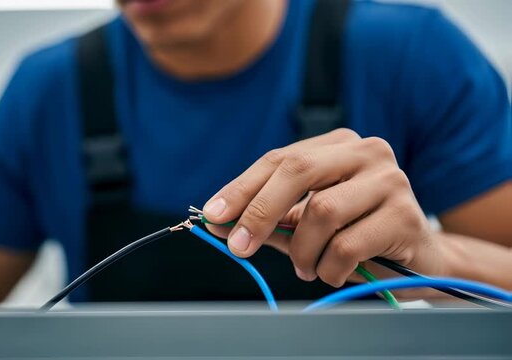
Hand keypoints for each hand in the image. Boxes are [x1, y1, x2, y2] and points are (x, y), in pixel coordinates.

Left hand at [202, 129, 443, 286]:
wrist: (417, 260)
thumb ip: (267, 219)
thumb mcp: (304, 223)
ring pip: (321, 212)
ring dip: (303, 251)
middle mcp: (367, 152)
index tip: (212, 215)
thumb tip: (218, 222)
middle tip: (240, 247)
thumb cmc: (355, 235)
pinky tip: (333, 272)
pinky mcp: (406, 216)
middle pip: (297, 171)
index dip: (241, 188)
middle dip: (260, 212)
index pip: (279, 160)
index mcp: (338, 145)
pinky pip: (346, 246)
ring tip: (308, 267)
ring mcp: (390, 180)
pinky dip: (329, 268)